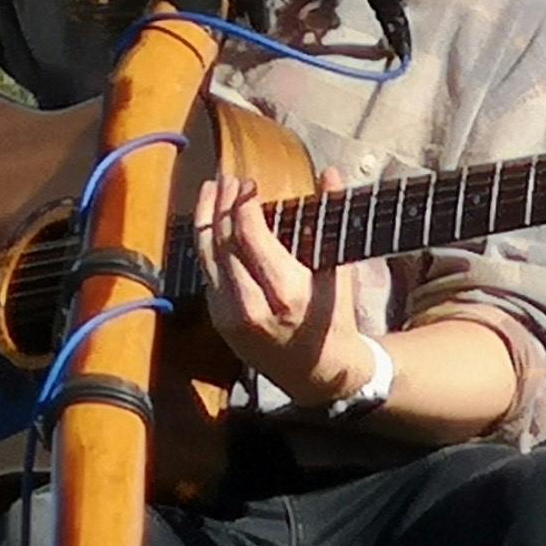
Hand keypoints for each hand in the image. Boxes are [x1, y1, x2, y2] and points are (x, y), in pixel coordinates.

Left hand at [191, 169, 371, 407]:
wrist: (317, 372)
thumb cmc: (334, 318)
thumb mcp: (339, 270)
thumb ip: (330, 218)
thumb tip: (329, 173)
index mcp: (285, 292)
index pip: (249, 235)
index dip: (243, 203)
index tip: (248, 183)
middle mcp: (252, 306)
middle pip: (224, 242)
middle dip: (222, 205)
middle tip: (227, 178)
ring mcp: (230, 317)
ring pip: (207, 257)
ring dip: (206, 218)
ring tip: (211, 190)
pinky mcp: (219, 322)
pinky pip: (207, 274)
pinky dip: (206, 244)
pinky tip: (211, 222)